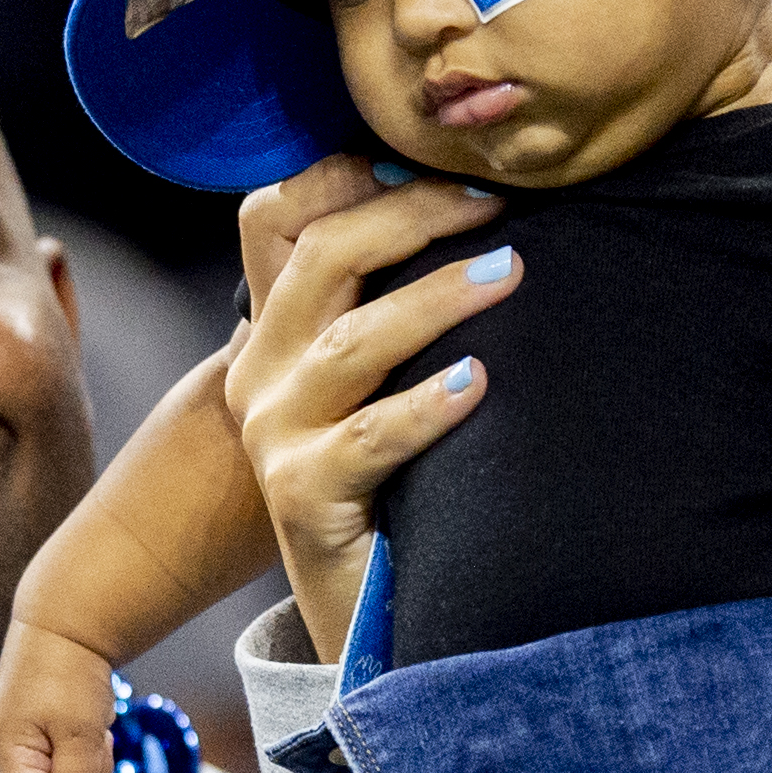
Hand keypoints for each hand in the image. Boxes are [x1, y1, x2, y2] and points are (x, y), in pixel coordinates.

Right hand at [0, 622, 124, 772]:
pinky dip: (83, 756)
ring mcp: (12, 753)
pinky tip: (84, 727)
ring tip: (91, 728)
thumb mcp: (80, 731)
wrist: (61, 631)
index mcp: (2, 756)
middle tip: (98, 739)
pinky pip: (64, 771)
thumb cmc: (67, 675)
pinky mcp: (28, 747)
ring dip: (88, 765)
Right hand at [215, 157, 516, 657]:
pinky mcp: (303, 497)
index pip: (284, 217)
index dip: (356, 175)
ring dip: (436, 298)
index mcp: (278, 332)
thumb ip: (395, 307)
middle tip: (495, 204)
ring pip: (353, 341)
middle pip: (323, 257)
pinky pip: (369, 438)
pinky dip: (425, 406)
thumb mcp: (384, 380)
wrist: (364, 608)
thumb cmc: (396, 484)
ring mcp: (275, 434)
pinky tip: (477, 383)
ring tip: (509, 273)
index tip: (445, 164)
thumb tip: (482, 215)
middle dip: (412, 216)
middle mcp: (262, 372)